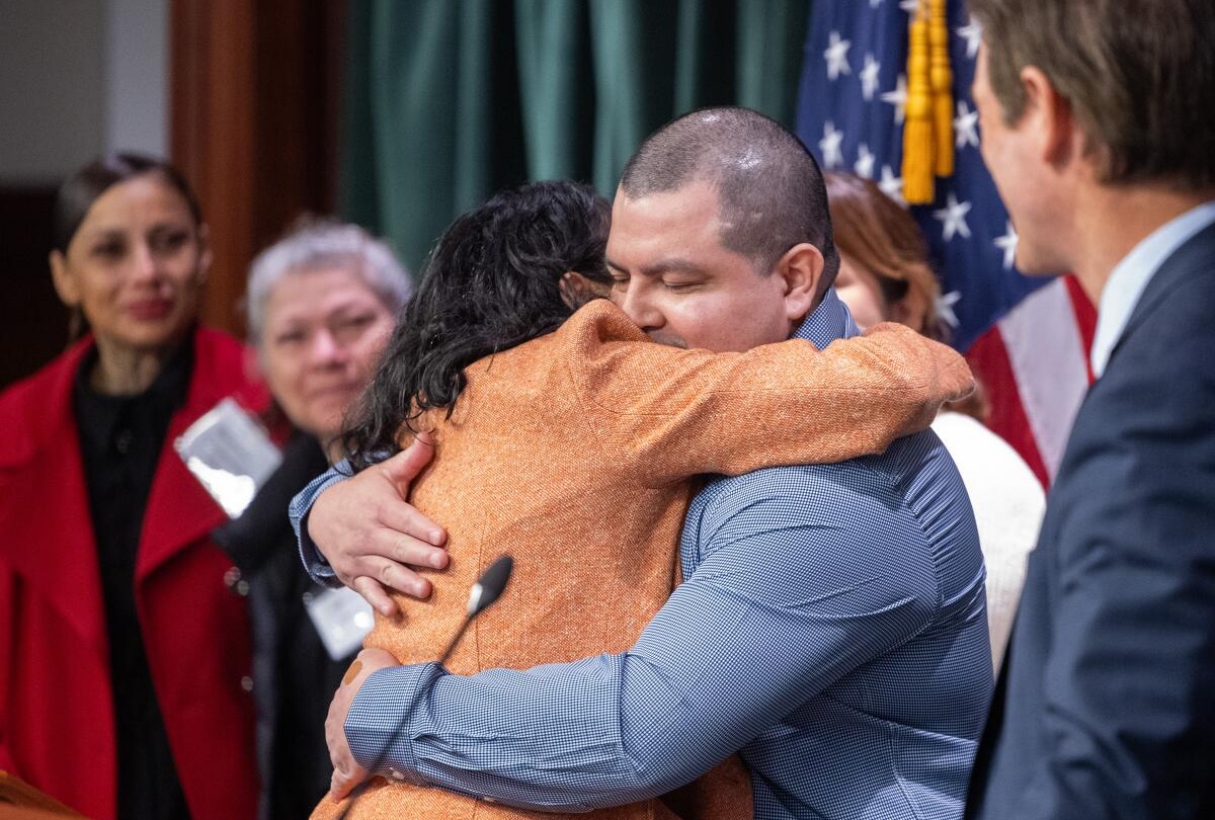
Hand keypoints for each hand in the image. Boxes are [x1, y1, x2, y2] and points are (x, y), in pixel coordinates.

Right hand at [309, 434, 447, 614]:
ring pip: (382, 569)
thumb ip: (410, 460)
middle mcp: (367, 533)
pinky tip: (393, 611)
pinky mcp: (351, 575)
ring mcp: (357, 556)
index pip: (403, 518)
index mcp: (379, 507)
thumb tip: (431, 435)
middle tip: (442, 562)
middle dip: (418, 555)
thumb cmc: (364, 492)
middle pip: (395, 546)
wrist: (320, 514)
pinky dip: (377, 600)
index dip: (421, 527)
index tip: (442, 535)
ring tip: (425, 590)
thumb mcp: (384, 473)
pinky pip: (364, 589)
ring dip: (404, 581)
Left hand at [328, 648, 400, 799]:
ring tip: (375, 755)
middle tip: (377, 733)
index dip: (362, 708)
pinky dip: (341, 787)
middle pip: (345, 729)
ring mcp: (338, 746)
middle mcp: (335, 722)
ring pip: (345, 752)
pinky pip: (341, 781)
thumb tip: (368, 656)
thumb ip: (370, 657)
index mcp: (341, 699)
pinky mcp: (347, 768)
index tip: (374, 711)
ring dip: (356, 753)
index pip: (349, 705)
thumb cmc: (379, 679)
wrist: (378, 702)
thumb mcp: (374, 656)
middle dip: (357, 731)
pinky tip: (340, 793)